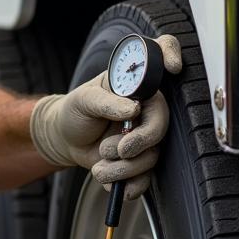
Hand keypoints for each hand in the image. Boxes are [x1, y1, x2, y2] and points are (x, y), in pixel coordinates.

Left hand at [30, 34, 181, 199]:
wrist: (65, 139)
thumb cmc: (75, 111)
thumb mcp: (84, 100)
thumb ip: (106, 102)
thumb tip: (133, 109)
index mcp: (134, 84)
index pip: (161, 55)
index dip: (172, 54)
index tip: (173, 67)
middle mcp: (146, 106)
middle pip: (161, 124)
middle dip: (141, 142)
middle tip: (119, 150)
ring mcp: (144, 133)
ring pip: (152, 155)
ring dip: (125, 168)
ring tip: (99, 168)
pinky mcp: (140, 157)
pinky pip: (146, 175)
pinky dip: (131, 185)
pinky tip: (114, 185)